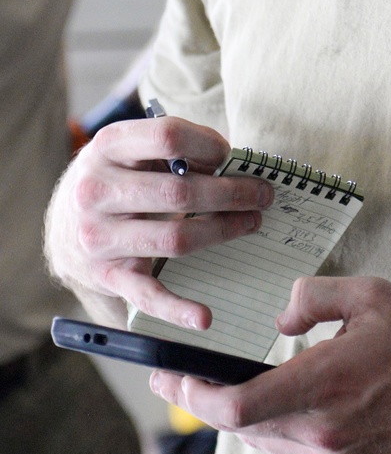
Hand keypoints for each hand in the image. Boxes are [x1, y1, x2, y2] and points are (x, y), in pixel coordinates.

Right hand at [45, 115, 273, 326]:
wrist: (65, 225)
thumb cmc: (118, 177)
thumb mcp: (134, 148)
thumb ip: (177, 147)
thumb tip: (234, 163)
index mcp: (108, 147)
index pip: (168, 136)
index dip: (209, 145)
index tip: (232, 156)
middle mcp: (97, 191)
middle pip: (178, 192)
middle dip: (231, 193)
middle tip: (262, 194)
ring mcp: (100, 237)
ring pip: (175, 238)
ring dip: (223, 231)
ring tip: (251, 222)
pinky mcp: (108, 276)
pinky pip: (147, 295)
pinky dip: (177, 309)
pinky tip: (204, 317)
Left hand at [149, 276, 390, 453]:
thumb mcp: (373, 295)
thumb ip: (316, 295)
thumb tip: (281, 315)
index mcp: (326, 383)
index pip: (237, 405)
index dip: (193, 395)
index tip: (171, 376)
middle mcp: (324, 431)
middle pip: (242, 426)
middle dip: (205, 401)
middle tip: (180, 378)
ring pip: (267, 440)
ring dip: (243, 415)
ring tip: (228, 386)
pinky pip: (298, 448)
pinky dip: (281, 425)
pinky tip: (288, 399)